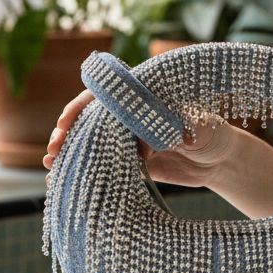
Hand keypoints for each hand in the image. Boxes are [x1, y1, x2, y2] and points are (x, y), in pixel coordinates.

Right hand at [42, 93, 235, 188]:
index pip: (108, 95)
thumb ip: (180, 127)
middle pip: (92, 117)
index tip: (67, 120)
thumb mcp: (202, 127)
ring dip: (70, 150)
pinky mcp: (130, 161)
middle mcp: (132, 114)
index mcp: (145, 96)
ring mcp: (128, 138)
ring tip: (50, 162)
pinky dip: (83, 168)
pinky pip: (102, 163)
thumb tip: (160, 136)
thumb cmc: (215, 134)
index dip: (83, 106)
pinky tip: (63, 177)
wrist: (222, 162)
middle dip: (69, 130)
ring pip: (92, 140)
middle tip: (54, 146)